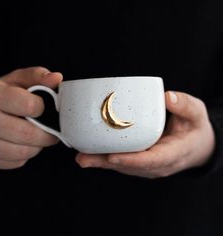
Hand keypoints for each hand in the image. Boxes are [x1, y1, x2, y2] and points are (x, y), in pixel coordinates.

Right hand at [0, 67, 62, 168]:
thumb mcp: (14, 80)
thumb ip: (36, 76)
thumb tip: (57, 78)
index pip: (29, 106)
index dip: (42, 108)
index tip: (42, 108)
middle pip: (28, 134)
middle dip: (47, 135)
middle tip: (53, 131)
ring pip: (22, 153)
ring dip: (37, 147)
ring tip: (39, 138)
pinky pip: (14, 163)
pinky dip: (25, 156)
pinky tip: (23, 145)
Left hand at [76, 91, 215, 177]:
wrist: (196, 145)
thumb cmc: (194, 129)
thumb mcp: (196, 114)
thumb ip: (184, 105)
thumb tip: (166, 97)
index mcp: (173, 154)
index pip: (151, 160)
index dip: (131, 160)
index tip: (111, 157)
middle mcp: (158, 164)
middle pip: (130, 166)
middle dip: (106, 163)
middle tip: (84, 158)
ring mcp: (149, 166)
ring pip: (123, 167)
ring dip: (102, 163)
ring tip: (82, 158)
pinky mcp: (141, 162)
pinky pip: (123, 162)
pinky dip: (106, 159)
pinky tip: (91, 154)